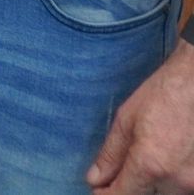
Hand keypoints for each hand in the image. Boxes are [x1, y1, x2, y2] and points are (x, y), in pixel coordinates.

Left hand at [89, 40, 193, 192]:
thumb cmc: (163, 96)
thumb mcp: (126, 120)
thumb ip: (111, 155)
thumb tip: (95, 179)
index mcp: (151, 165)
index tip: (99, 189)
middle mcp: (177, 180)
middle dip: (131, 187)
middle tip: (124, 169)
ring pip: (167, 193)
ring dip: (154, 183)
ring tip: (152, 154)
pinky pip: (184, 186)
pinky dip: (173, 179)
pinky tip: (168, 156)